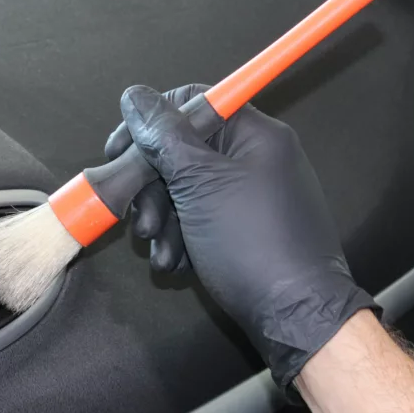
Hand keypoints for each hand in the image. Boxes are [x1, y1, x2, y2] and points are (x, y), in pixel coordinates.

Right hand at [106, 84, 378, 385]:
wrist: (295, 317)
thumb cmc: (251, 243)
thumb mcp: (199, 185)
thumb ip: (164, 137)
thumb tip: (135, 95)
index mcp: (254, 134)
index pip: (192, 102)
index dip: (148, 124)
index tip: (117, 153)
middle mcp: (256, 157)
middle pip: (184, 150)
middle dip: (153, 189)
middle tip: (140, 223)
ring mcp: (253, 194)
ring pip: (187, 190)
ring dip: (164, 221)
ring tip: (161, 255)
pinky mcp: (247, 227)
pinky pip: (203, 218)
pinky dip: (184, 238)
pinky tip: (177, 264)